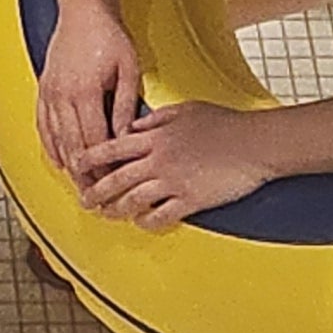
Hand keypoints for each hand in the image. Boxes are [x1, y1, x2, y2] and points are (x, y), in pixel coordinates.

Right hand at [35, 7, 144, 182]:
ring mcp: (50, 92)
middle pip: (73, 146)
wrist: (82, 10)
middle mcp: (62, 95)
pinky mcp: (44, 88)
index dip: (103, 165)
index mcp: (85, 92)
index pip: (94, 141)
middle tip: (96, 195)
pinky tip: (58, 158)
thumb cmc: (107, 34)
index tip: (112, 181)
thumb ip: (127, 105)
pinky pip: (43, 124)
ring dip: (68, 164)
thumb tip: (127, 136)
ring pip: (56, 138)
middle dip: (85, 174)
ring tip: (79, 184)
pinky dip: (50, 145)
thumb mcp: (128, 69)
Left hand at [73, 99, 271, 228]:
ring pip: (133, 199)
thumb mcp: (185, 110)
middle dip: (95, 191)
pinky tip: (141, 222)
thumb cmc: (225, 123)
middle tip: (84, 199)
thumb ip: (155, 118)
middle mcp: (158, 160)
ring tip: (106, 214)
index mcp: (154, 137)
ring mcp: (173, 181)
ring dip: (116, 209)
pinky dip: (147, 221)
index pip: (111, 147)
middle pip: (116, 178)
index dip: (89, 157)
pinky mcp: (191, 200)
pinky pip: (161, 216)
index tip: (76, 165)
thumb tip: (134, 125)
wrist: (255, 143)